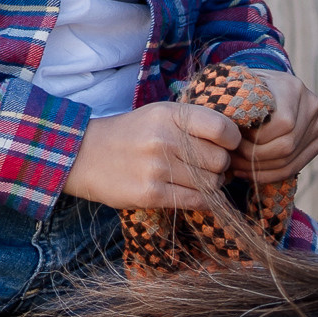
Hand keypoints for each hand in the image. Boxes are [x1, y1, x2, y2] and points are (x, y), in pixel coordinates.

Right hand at [61, 100, 241, 211]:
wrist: (84, 155)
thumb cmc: (130, 135)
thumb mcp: (159, 115)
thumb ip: (192, 122)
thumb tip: (233, 141)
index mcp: (170, 115)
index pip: (222, 128)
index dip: (233, 140)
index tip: (229, 145)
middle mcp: (165, 139)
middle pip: (219, 160)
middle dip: (221, 166)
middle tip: (210, 168)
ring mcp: (158, 167)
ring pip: (211, 183)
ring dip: (212, 185)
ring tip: (199, 181)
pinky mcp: (151, 193)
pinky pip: (196, 201)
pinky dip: (204, 202)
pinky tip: (196, 196)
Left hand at [238, 71, 317, 184]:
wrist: (267, 89)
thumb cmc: (247, 88)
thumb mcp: (239, 86)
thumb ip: (233, 101)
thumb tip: (225, 125)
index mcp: (293, 88)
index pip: (283, 123)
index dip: (256, 138)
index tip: (232, 140)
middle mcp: (311, 106)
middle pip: (286, 146)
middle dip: (254, 157)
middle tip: (230, 158)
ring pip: (288, 161)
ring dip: (258, 169)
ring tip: (235, 166)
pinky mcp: (316, 143)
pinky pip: (293, 168)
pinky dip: (268, 175)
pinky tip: (248, 173)